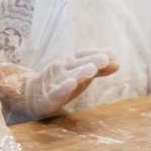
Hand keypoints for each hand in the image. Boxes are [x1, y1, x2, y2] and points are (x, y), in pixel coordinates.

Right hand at [0, 51, 117, 118]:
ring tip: (91, 70)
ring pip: (68, 76)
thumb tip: (118, 63)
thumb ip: (100, 70)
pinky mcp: (49, 98)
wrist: (31, 95)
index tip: (113, 54)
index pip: (83, 54)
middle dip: (91, 60)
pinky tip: (72, 84)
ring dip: (80, 72)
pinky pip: (56, 92)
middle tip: (105, 58)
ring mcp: (54, 82)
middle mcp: (61, 68)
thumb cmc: (62, 82)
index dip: (97, 53)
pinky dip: (64, 87)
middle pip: (78, 63)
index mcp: (69, 62)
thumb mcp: (81, 74)